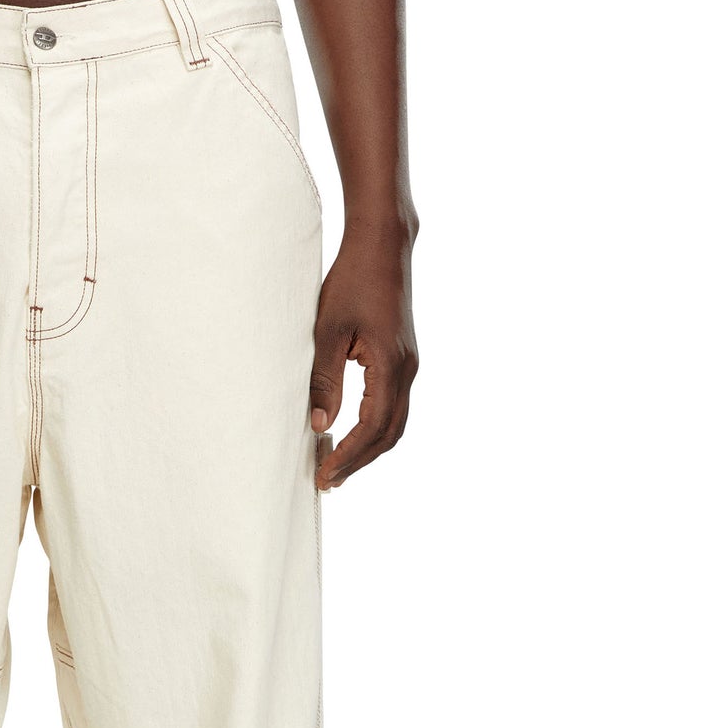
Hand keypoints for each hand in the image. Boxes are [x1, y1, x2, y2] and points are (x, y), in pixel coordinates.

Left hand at [309, 221, 417, 490]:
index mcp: (391, 366)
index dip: (348, 456)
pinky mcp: (403, 359)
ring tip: (336, 465)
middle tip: (326, 481)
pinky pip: (393, 406)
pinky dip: (373, 429)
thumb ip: (324, 380)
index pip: (372, 427)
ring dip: (367, 449)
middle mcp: (407, 370)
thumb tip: (319, 425)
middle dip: (358, 461)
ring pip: (395, 423)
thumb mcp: (327, 331)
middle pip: (388, 434)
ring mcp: (409, 365)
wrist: (383, 246)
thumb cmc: (351, 281)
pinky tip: (349, 434)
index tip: (324, 474)